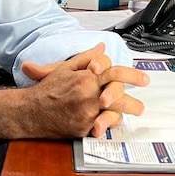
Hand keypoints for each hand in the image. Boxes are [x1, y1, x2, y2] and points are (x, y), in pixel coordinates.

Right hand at [21, 43, 148, 137]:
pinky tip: (113, 121)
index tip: (143, 79)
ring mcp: (86, 113)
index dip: (132, 74)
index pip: (114, 72)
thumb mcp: (65, 68)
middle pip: (119, 94)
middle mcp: (88, 95)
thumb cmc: (48, 89)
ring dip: (127, 112)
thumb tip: (102, 48)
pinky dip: (109, 124)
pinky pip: (103, 126)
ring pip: (115, 112)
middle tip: (142, 100)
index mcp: (85, 77)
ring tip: (136, 111)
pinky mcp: (83, 128)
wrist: (31, 111)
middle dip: (134, 99)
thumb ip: (86, 57)